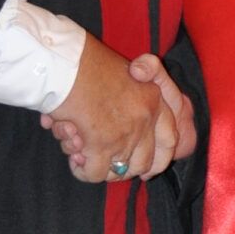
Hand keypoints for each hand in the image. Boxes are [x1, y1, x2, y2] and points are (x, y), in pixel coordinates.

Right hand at [38, 39, 184, 182]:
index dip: (158, 160)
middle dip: (122, 170)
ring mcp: (126, 132)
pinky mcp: (102, 143)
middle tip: (102, 164)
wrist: (64, 60)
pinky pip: (96, 173)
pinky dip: (82, 171)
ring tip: (80, 154)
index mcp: (154, 97)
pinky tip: (74, 160)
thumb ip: (129, 102)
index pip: (170, 140)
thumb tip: (129, 128)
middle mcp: (146, 117)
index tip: (145, 170)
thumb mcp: (120, 75)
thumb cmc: (84, 64)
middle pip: (145, 163)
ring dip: (99, 168)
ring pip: (119, 171)